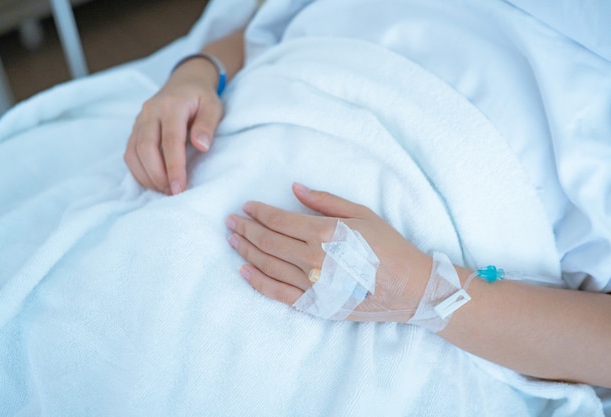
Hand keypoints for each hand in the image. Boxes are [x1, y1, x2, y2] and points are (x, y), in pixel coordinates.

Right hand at [124, 58, 222, 194]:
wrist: (185, 82)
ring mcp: (139, 120)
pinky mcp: (134, 129)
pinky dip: (139, 172)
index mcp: (171, 106)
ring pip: (133, 153)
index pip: (170, 141)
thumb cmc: (201, 98)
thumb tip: (202, 146)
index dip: (174, 167)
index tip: (180, 188)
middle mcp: (150, 112)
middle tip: (173, 193)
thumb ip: (207, 125)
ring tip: (164, 190)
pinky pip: (129, 154)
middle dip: (158, 175)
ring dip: (147, 176)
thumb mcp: (213, 107)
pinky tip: (153, 182)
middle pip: (146, 148)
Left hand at [226, 183, 431, 321]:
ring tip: (232, 240)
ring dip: (246, 250)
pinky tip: (243, 270)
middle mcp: (312, 258)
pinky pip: (277, 293)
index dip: (258, 212)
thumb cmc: (388, 246)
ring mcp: (311, 284)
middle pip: (267, 241)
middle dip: (245, 229)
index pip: (279, 220)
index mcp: (324, 233)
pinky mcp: (314, 304)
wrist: (409, 287)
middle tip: (230, 221)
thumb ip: (325, 201)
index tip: (246, 206)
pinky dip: (257, 281)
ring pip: (267, 265)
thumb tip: (295, 188)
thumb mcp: (362, 214)